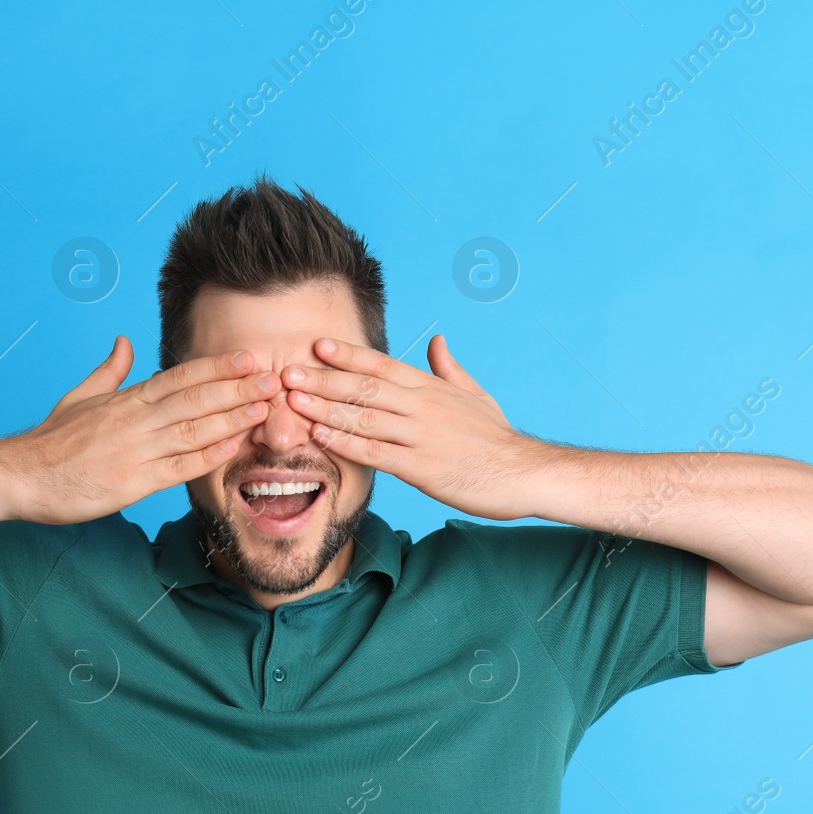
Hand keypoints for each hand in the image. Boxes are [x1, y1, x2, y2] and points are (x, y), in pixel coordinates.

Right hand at [4, 336, 278, 523]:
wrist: (19, 475)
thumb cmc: (50, 440)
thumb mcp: (79, 396)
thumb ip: (110, 371)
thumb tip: (125, 341)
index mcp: (125, 399)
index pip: (180, 376)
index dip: (217, 367)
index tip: (248, 358)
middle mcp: (134, 421)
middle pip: (194, 399)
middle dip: (237, 388)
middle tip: (273, 378)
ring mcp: (135, 452)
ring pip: (192, 431)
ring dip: (232, 419)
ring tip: (265, 409)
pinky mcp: (131, 483)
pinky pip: (177, 468)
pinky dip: (207, 457)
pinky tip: (232, 448)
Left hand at [280, 335, 546, 520]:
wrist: (524, 473)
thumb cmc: (498, 437)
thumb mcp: (476, 394)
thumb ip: (449, 368)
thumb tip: (436, 340)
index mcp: (432, 388)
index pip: (383, 365)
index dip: (348, 355)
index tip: (317, 346)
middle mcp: (423, 406)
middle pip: (364, 388)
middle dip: (323, 379)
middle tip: (288, 372)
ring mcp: (421, 436)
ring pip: (364, 418)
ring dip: (325, 409)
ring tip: (293, 402)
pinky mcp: (421, 468)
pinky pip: (375, 453)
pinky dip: (345, 444)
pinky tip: (320, 438)